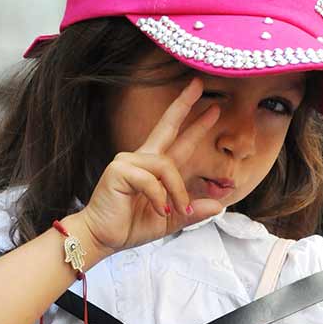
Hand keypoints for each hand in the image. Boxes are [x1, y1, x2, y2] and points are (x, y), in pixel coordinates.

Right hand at [79, 78, 223, 253]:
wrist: (102, 238)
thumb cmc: (129, 227)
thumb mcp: (169, 220)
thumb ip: (192, 211)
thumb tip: (221, 205)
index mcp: (153, 168)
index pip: (178, 141)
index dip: (195, 125)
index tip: (213, 109)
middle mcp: (141, 159)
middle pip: (167, 127)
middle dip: (183, 105)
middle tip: (199, 85)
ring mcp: (128, 162)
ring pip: (166, 166)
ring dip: (177, 191)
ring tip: (178, 210)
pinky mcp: (119, 171)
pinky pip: (151, 180)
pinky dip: (159, 197)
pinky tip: (158, 210)